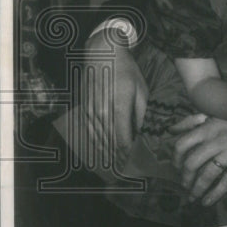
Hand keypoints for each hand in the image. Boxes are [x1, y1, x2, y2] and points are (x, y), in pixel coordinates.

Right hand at [77, 29, 146, 172]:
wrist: (102, 55)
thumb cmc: (126, 71)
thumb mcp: (141, 91)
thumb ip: (140, 114)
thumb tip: (142, 133)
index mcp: (118, 108)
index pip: (123, 140)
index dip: (129, 155)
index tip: (136, 165)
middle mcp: (101, 113)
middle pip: (109, 144)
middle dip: (118, 158)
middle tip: (126, 171)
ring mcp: (90, 112)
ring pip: (98, 140)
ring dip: (106, 154)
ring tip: (115, 167)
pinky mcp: (84, 109)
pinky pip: (89, 132)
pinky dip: (96, 144)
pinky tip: (101, 152)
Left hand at [169, 114, 226, 204]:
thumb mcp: (218, 114)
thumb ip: (193, 121)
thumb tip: (171, 129)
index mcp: (209, 127)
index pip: (183, 144)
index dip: (176, 159)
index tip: (177, 166)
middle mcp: (218, 140)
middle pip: (192, 163)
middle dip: (185, 178)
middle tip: (185, 184)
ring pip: (207, 175)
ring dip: (197, 189)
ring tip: (193, 196)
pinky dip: (214, 194)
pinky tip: (207, 202)